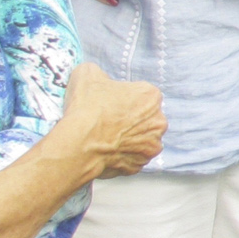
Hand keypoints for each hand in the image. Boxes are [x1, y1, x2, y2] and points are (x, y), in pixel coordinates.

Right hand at [59, 62, 165, 177]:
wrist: (79, 143)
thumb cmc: (87, 108)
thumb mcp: (87, 74)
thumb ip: (98, 72)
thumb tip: (97, 76)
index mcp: (151, 96)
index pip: (140, 94)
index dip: (123, 98)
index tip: (109, 103)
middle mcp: (159, 121)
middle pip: (144, 117)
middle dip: (130, 119)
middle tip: (107, 121)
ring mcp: (151, 145)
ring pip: (141, 139)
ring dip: (128, 139)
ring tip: (106, 138)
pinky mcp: (140, 165)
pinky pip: (132, 158)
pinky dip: (122, 156)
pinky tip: (106, 151)